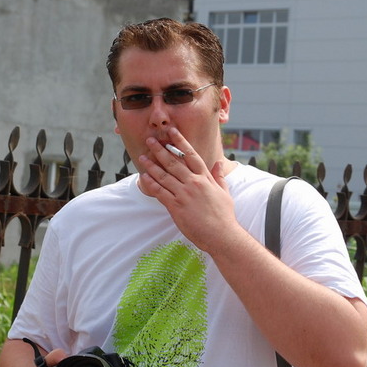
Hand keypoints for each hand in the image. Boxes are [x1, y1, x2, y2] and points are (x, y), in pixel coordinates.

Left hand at [138, 128, 238, 253]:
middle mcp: (193, 183)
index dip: (180, 142)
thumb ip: (219, 176)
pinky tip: (144, 177)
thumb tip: (218, 163)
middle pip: (173, 162)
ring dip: (151, 165)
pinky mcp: (176, 207)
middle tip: (150, 140)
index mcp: (205, 178)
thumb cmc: (224, 215)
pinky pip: (160, 192)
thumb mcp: (224, 192)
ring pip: (164, 175)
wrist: (221, 234)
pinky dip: (151, 184)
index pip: (190, 155)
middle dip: (160, 150)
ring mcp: (184, 194)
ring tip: (143, 157)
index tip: (172, 131)